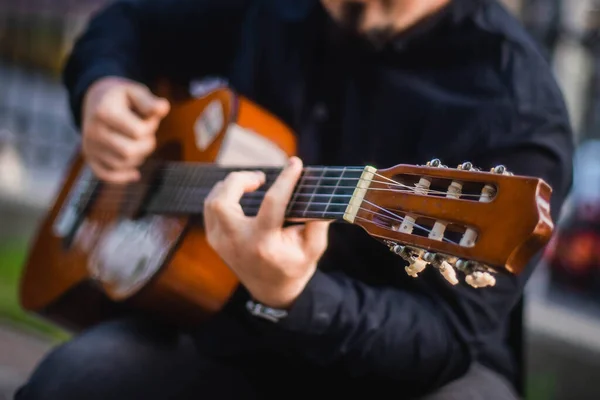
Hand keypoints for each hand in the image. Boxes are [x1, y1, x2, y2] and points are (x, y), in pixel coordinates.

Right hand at [81, 77, 169, 182]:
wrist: (95, 100)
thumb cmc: (121, 97)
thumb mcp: (134, 92)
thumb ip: (149, 102)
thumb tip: (164, 108)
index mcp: (104, 112)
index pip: (138, 132)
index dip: (151, 127)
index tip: (149, 119)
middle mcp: (93, 132)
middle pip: (129, 152)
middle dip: (146, 145)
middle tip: (146, 134)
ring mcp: (90, 146)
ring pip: (122, 164)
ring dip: (138, 156)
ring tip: (137, 142)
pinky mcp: (90, 158)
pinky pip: (107, 175)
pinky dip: (123, 176)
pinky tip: (135, 173)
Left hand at [204, 157, 331, 308]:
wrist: (272, 291)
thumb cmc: (295, 266)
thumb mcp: (314, 248)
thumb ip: (317, 222)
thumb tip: (318, 192)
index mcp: (263, 244)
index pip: (272, 204)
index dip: (285, 180)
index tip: (295, 163)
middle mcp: (237, 243)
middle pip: (223, 201)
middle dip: (240, 180)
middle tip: (261, 178)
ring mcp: (221, 242)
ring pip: (212, 202)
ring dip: (230, 186)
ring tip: (252, 183)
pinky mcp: (214, 240)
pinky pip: (210, 209)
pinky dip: (223, 195)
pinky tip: (240, 194)